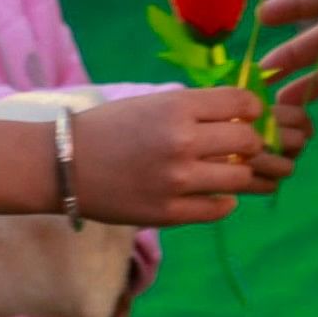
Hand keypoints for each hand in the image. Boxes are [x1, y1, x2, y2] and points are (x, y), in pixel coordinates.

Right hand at [68, 88, 288, 223]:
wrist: (65, 165)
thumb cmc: (110, 128)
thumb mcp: (153, 103)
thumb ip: (196, 109)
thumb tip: (245, 116)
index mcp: (177, 107)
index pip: (243, 103)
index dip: (252, 110)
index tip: (247, 116)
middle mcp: (182, 141)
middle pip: (249, 141)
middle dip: (252, 143)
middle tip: (242, 147)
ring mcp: (178, 180)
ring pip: (241, 178)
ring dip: (243, 175)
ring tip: (236, 173)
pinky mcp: (170, 213)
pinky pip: (220, 209)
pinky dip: (224, 202)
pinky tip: (216, 195)